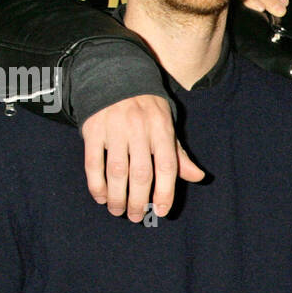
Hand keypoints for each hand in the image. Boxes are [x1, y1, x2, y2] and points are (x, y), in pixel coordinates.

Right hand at [81, 95, 203, 220]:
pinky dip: (96, 184)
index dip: (165, 192)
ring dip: (117, 197)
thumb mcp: (167, 124)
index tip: (161, 211)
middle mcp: (139, 129)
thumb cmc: (146, 108)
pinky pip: (93, 163)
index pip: (167, 166)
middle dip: (139, 201)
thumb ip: (179, 154)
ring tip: (119, 211)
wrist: (114, 75)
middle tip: (137, 217)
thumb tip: (198, 177)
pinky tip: (101, 197)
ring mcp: (114, 129)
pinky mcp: (93, 129)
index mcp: (161, 129)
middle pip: (141, 174)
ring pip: (116, 171)